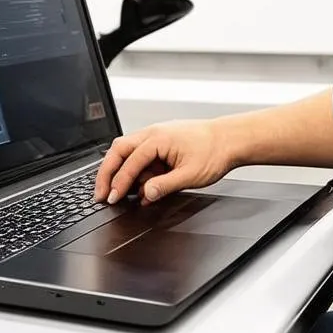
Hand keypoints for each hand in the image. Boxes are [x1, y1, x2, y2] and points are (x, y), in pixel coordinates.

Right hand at [94, 120, 236, 205]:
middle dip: (106, 173)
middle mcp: (153, 133)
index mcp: (157, 139)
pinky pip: (141, 156)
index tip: (112, 199)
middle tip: (101, 193)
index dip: (119, 183)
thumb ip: (164, 186)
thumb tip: (145, 195)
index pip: (130, 162)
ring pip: (127, 151)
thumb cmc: (214, 151)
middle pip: (118, 151)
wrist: (231, 139)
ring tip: (117, 192)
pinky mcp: (161, 143)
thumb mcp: (190, 175)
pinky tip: (139, 187)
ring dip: (119, 171)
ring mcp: (156, 136)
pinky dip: (135, 170)